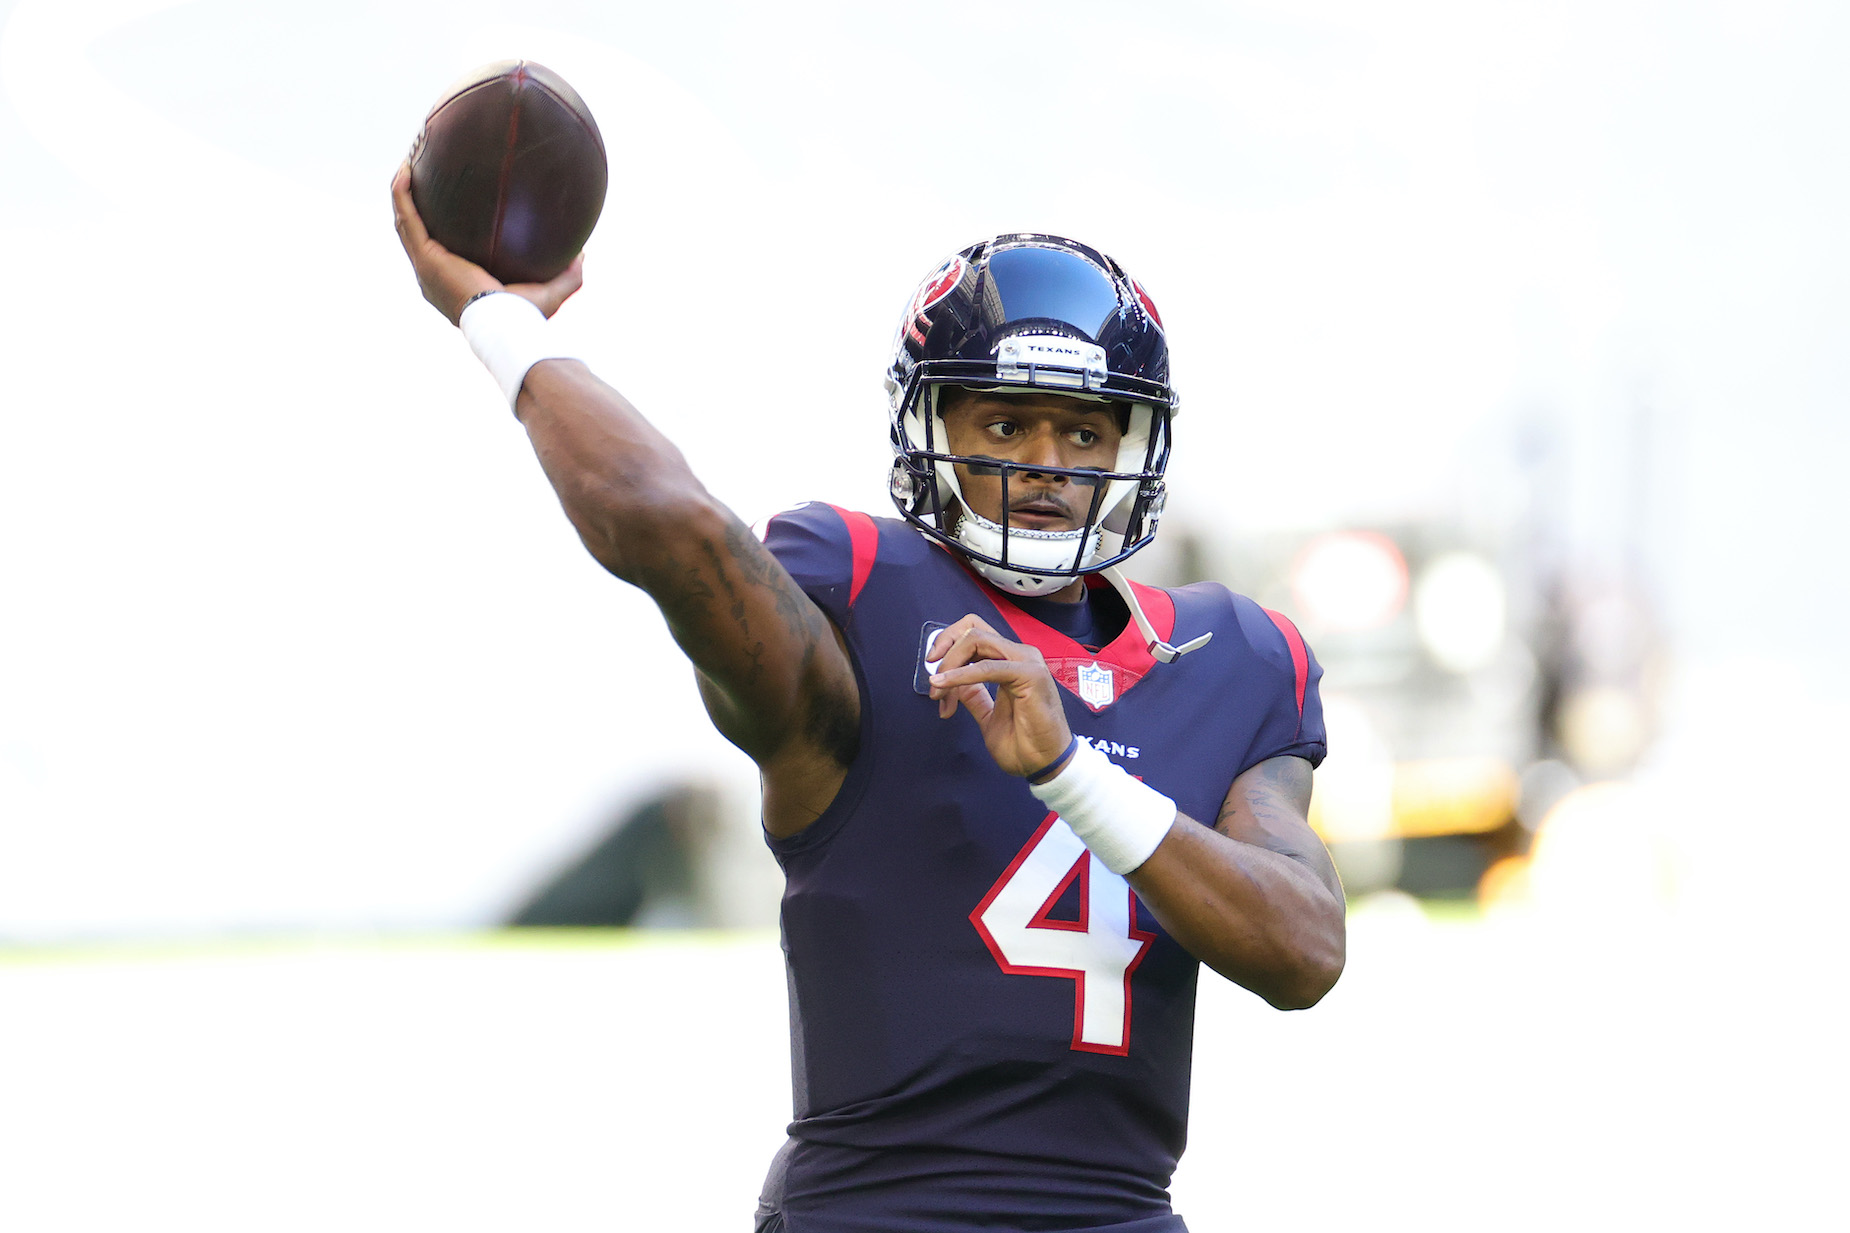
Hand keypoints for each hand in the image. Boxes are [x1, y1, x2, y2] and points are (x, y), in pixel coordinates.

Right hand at [389, 162, 584, 323]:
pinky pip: (407, 219)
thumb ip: (568, 273)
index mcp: (456, 283)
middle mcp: (434, 277)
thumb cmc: (524, 318)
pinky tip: (406, 170)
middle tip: (422, 176)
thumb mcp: (551, 292)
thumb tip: (582, 252)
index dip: (441, 229)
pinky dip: (402, 195)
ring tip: (407, 164)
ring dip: (403, 194)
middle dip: (416, 205)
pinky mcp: (424, 258)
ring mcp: (425, 268)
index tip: (449, 206)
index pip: (444, 251)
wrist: (505, 326)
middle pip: (418, 234)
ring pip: (405, 223)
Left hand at [927, 615, 1074, 779]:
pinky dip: (960, 674)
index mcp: (1011, 661)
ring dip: (950, 665)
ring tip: (939, 693)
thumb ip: (973, 694)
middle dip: (944, 652)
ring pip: (976, 640)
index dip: (948, 642)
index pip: (975, 631)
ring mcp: (1026, 662)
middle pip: (972, 630)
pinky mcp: (1030, 675)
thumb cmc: (1024, 743)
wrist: (1045, 765)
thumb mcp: (988, 714)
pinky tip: (944, 685)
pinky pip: (986, 667)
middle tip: (932, 683)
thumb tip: (951, 681)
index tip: (932, 667)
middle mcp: (1020, 655)